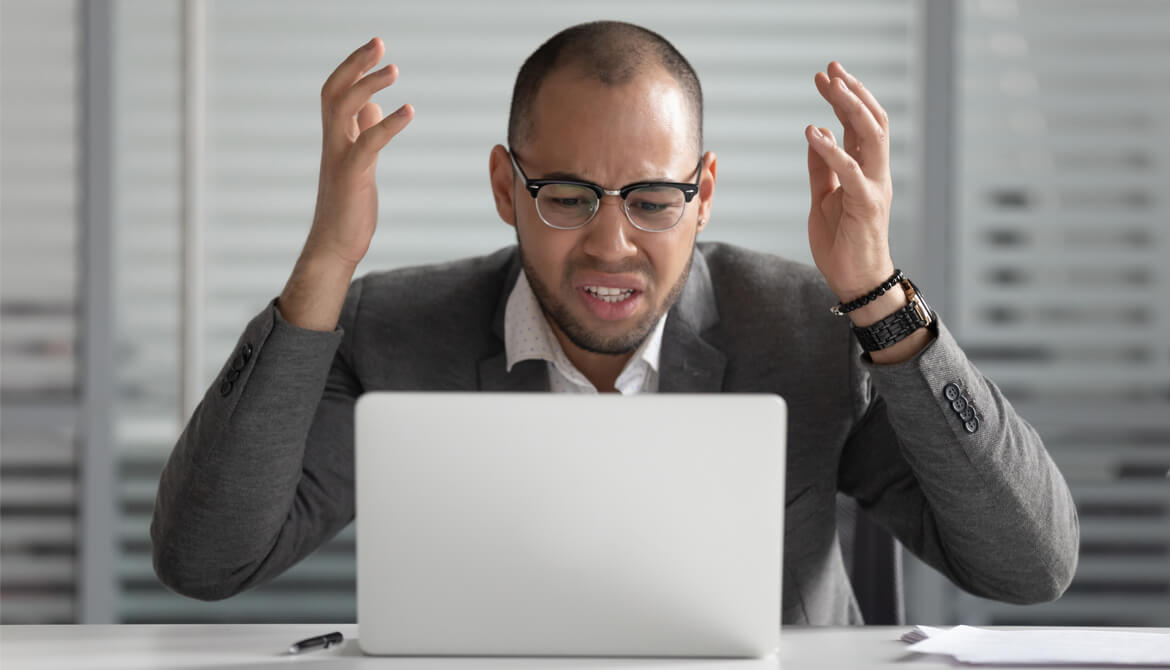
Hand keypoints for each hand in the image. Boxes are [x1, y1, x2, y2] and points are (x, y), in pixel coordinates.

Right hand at [305, 36, 413, 269]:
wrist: (335, 245)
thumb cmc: (349, 206)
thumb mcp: (359, 163)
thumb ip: (362, 133)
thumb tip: (375, 106)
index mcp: (335, 139)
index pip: (335, 92)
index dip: (352, 67)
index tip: (374, 47)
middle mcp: (333, 143)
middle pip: (334, 92)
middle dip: (355, 64)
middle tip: (379, 43)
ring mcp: (339, 159)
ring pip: (343, 110)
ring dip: (368, 86)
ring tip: (393, 69)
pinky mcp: (352, 178)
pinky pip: (368, 144)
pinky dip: (388, 124)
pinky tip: (408, 111)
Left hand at [805, 61, 893, 300]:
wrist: (857, 282)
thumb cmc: (843, 244)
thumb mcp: (824, 199)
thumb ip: (822, 169)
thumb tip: (817, 135)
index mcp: (866, 171)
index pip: (860, 125)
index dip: (845, 98)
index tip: (827, 76)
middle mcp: (876, 174)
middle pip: (871, 121)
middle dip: (851, 92)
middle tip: (830, 69)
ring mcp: (874, 187)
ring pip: (871, 136)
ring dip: (851, 108)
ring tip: (831, 86)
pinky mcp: (867, 205)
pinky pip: (850, 171)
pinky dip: (832, 149)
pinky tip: (814, 133)